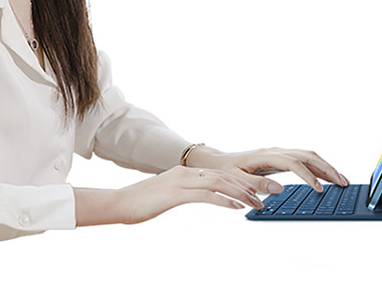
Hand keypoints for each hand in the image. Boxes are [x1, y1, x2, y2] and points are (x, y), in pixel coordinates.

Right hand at [113, 165, 264, 224]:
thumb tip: (197, 196)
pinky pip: (206, 195)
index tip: (255, 192)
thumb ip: (183, 193)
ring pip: (219, 183)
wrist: (117, 202)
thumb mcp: (167, 195)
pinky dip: (225, 200)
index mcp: (185, 172)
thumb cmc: (140, 202)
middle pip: (224, 177)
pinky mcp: (176, 193)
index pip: (219, 175)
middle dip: (247, 187)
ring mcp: (181, 181)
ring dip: (241, 194)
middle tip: (264, 197)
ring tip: (256, 203)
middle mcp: (186, 173)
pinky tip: (237, 207)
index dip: (239, 183)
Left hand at [185, 146, 348, 193]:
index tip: (320, 190)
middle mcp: (276, 151)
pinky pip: (305, 160)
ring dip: (327, 167)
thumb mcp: (237, 180)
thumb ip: (257, 185)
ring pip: (309, 155)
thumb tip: (279, 190)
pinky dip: (319, 167)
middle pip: (308, 155)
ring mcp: (280, 153)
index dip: (309, 176)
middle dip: (328, 168)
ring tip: (342, 180)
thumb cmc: (226, 172)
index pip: (294, 164)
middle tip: (344, 182)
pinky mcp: (281, 158)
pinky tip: (327, 177)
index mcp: (267, 156)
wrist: (218, 162)